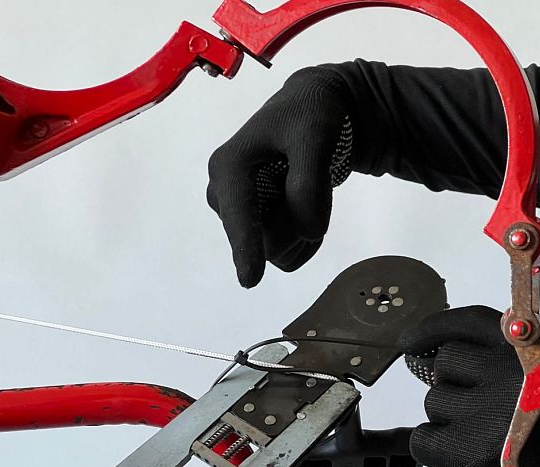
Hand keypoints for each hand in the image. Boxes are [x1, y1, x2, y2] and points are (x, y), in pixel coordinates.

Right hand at [207, 67, 353, 287]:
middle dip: (298, 223)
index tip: (251, 280)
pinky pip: (284, 254)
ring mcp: (237, 214)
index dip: (246, 246)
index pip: (239, 214)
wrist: (313, 113)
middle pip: (265, 239)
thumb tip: (307, 230)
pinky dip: (304, 237)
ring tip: (310, 186)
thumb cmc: (309, 116)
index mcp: (228, 167)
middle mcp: (224, 195)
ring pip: (276, 250)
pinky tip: (306, 204)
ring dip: (303, 229)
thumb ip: (309, 182)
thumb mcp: (315, 136)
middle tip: (315, 178)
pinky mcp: (252, 226)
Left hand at [398, 306, 539, 466]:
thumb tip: (447, 341)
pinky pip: (424, 438)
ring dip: (450, 418)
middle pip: (446, 361)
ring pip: (435, 400)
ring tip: (485, 438)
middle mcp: (511, 377)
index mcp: (535, 354)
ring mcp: (488, 415)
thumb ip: (512, 351)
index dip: (435, 327)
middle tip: (480, 409)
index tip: (412, 340)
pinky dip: (436, 448)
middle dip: (454, 383)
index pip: (470, 321)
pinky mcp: (467, 452)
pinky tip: (467, 456)